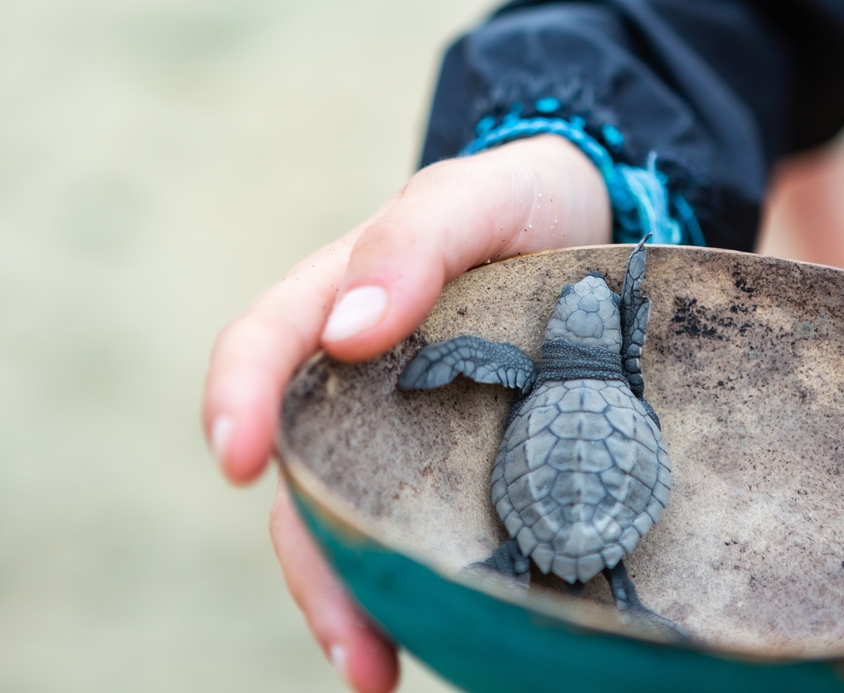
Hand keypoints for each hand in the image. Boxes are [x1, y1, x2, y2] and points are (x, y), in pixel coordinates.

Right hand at [202, 135, 608, 691]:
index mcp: (342, 301)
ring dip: (362, 601)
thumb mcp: (475, 198)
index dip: (240, 400)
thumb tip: (344, 333)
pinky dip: (429, 584)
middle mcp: (365, 377)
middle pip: (310, 473)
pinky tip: (453, 635)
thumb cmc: (523, 202)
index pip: (267, 348)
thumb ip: (412, 243)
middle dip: (312, 561)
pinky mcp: (470, 460)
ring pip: (362, 518)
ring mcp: (415, 425)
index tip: (241, 462)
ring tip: (380, 673)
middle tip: (350, 647)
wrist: (603, 224)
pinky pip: (435, 525)